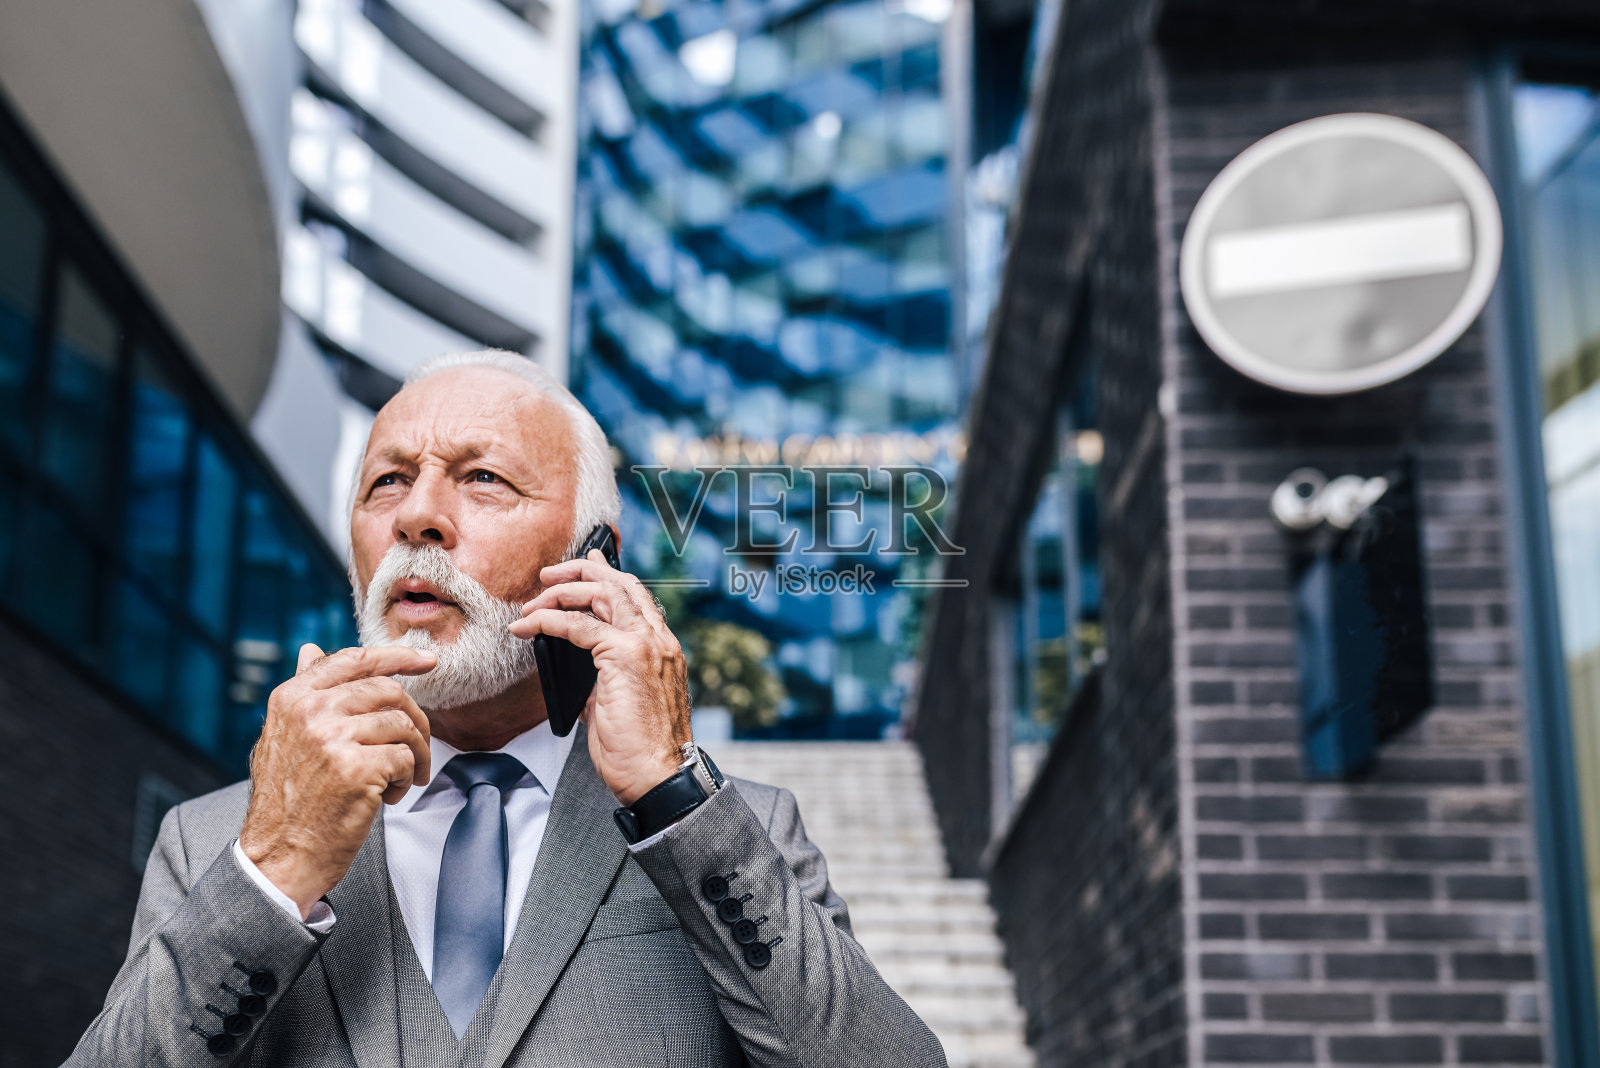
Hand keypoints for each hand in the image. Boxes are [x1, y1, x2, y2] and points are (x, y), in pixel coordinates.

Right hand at [239, 643, 436, 917]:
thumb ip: (304, 694)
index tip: (427, 660)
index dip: (397, 656)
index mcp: (293, 698)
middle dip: (415, 718)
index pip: (354, 660)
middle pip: (389, 691)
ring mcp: (334, 738)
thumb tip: (312, 649)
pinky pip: (405, 758)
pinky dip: (405, 780)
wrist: (278, 858)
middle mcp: (311, 711)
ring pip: (403, 725)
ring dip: (413, 755)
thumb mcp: (282, 737)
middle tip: (417, 746)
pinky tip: (387, 797)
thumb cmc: (286, 802)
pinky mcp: (357, 768)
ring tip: (399, 779)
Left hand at [510, 549, 691, 805]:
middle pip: (620, 585)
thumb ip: (606, 679)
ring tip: (534, 599)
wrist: (658, 775)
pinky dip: (548, 620)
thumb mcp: (621, 704)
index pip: (637, 598)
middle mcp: (659, 640)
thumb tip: (580, 671)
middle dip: (582, 572)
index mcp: (663, 649)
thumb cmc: (641, 751)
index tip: (590, 564)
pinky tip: (528, 626)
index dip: (609, 577)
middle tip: (549, 575)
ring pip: (602, 594)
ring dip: (562, 591)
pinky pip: (578, 626)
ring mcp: (646, 645)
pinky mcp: (625, 657)